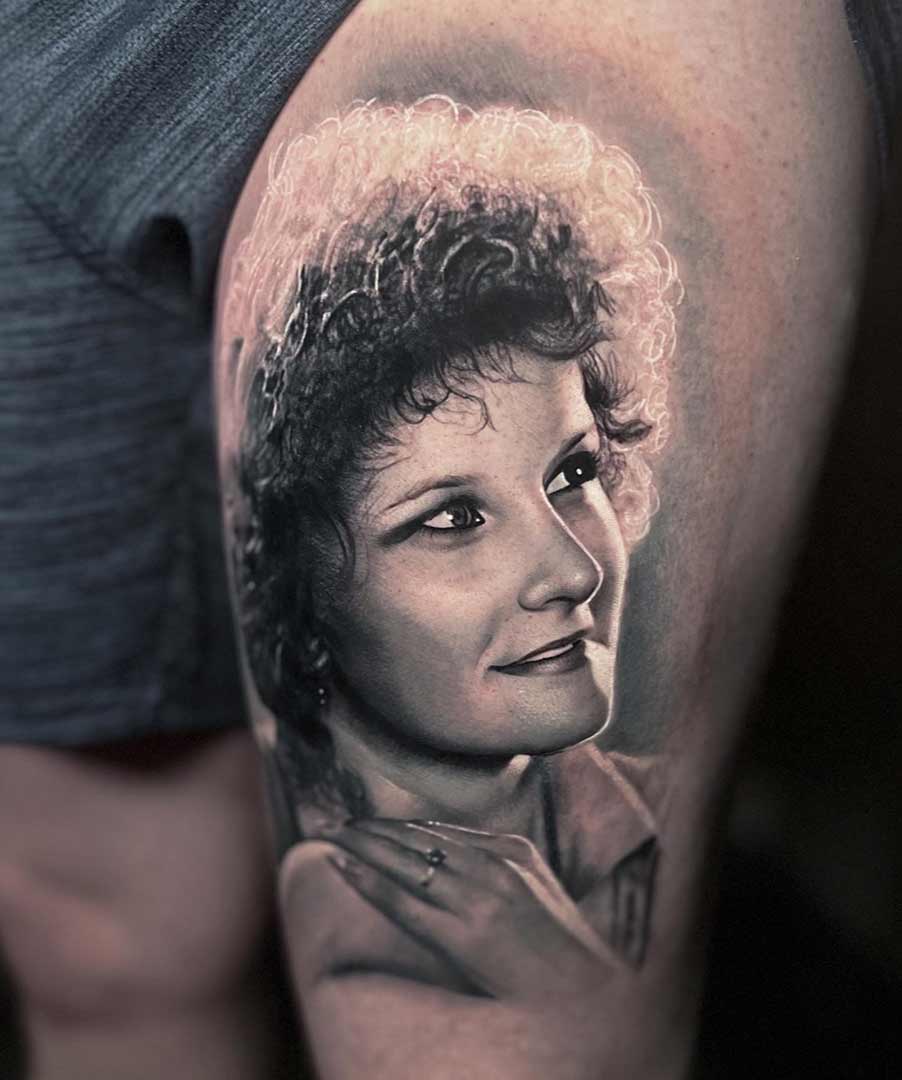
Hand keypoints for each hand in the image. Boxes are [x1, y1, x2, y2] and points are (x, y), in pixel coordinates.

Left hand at [319, 818, 617, 1002]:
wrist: (588, 996)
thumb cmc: (559, 948)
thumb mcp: (536, 888)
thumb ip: (494, 864)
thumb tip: (443, 853)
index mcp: (512, 849)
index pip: (439, 830)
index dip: (396, 827)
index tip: (368, 824)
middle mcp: (494, 865)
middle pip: (417, 838)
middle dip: (372, 830)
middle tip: (337, 822)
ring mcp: (479, 899)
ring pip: (405, 862)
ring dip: (362, 846)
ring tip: (331, 836)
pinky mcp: (464, 936)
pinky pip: (404, 903)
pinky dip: (368, 882)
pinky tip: (342, 867)